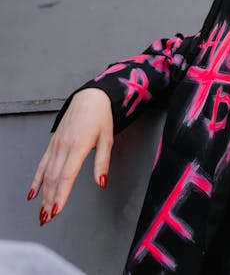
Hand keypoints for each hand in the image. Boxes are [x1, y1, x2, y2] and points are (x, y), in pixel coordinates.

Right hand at [28, 88, 113, 224]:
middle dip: (49, 201)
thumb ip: (103, 163)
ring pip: (46, 174)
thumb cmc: (101, 118)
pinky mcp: (52, 145)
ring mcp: (55, 146)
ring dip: (43, 195)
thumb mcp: (108, 139)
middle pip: (53, 179)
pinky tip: (33, 194)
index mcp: (78, 146)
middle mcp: (63, 147)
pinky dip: (37, 180)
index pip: (66, 176)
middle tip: (47, 219)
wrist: (90, 99)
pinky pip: (42, 165)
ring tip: (42, 212)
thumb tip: (102, 183)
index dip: (61, 195)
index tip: (57, 210)